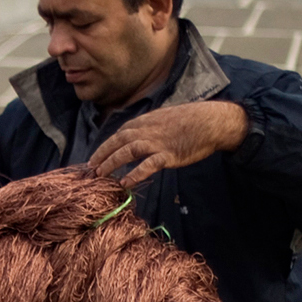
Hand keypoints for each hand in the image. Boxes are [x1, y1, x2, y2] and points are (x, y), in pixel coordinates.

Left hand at [86, 100, 248, 187]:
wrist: (211, 121)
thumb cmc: (191, 120)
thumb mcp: (164, 118)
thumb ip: (149, 127)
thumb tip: (138, 137)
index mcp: (146, 121)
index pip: (120, 133)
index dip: (106, 145)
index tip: (96, 156)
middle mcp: (147, 130)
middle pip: (118, 141)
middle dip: (102, 154)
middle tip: (90, 167)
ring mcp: (157, 142)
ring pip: (128, 151)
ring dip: (112, 162)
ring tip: (100, 174)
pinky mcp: (169, 155)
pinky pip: (148, 165)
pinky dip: (135, 174)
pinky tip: (125, 183)